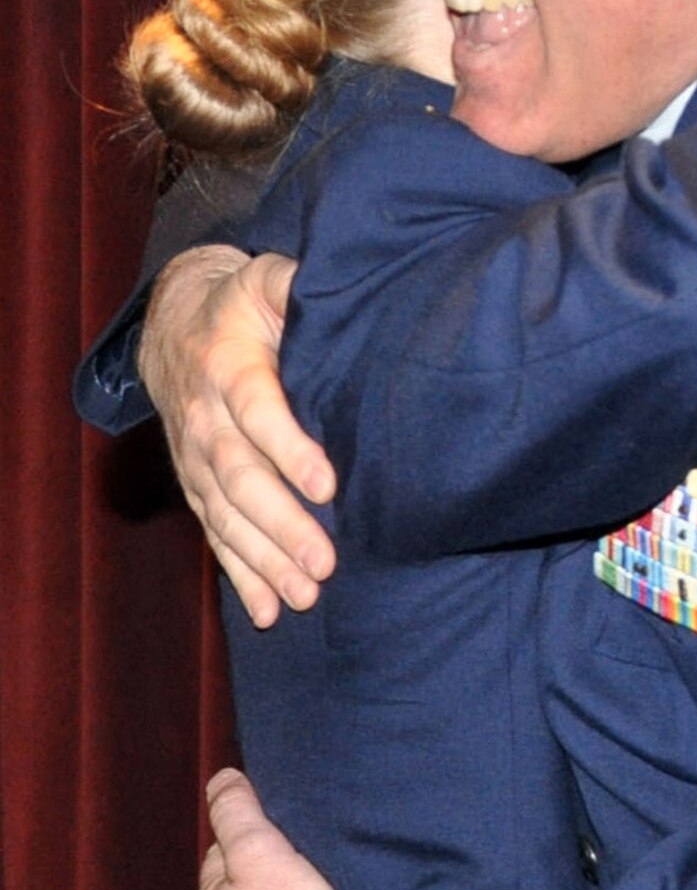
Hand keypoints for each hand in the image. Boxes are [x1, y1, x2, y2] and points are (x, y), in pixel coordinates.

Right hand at [138, 247, 336, 625]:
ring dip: (265, 560)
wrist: (172, 322)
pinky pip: (215, 534)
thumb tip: (332, 284)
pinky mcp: (197, 484)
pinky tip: (270, 610)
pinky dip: (241, 575)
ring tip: (305, 595)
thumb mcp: (266, 278)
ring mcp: (196, 458)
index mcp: (226, 364)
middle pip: (240, 478)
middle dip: (282, 525)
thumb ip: (294, 282)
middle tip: (325, 563)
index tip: (327, 485)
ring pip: (227, 516)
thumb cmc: (240, 302)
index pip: (257, 411)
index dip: (289, 448)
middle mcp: (204, 418)